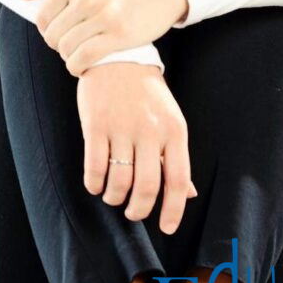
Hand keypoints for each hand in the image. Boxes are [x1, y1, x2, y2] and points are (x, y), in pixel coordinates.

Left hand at [20, 0, 188, 76]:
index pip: (43, 17)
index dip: (48, 27)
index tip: (62, 27)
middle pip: (53, 35)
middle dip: (58, 42)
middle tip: (73, 39)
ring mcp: (105, 16)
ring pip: (67, 49)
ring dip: (69, 55)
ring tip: (80, 49)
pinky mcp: (120, 35)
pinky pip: (84, 59)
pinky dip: (78, 66)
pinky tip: (83, 63)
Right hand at [76, 62, 197, 233]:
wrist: (117, 54)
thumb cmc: (146, 93)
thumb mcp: (169, 119)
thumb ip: (175, 156)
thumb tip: (189, 194)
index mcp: (174, 130)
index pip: (178, 180)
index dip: (173, 210)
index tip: (166, 228)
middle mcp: (150, 130)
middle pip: (147, 186)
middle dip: (139, 209)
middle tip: (132, 212)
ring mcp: (122, 127)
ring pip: (119, 181)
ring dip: (114, 198)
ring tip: (113, 196)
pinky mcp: (95, 125)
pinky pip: (94, 167)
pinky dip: (94, 184)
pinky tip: (96, 183)